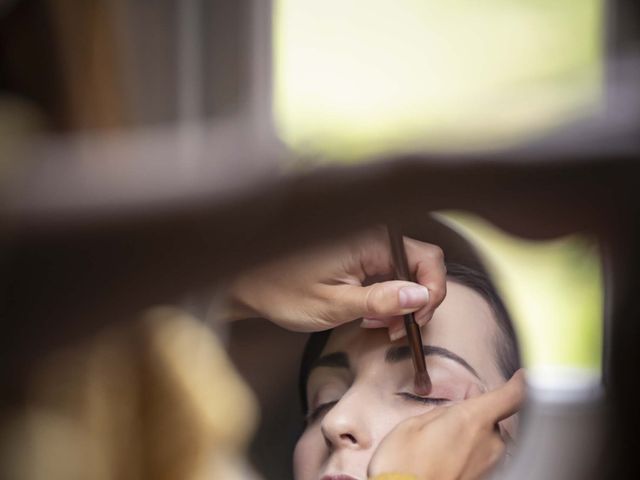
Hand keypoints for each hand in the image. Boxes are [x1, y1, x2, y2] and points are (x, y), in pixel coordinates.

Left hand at [226, 228, 445, 338]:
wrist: (250, 284)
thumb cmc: (284, 292)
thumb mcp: (334, 305)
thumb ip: (380, 300)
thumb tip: (422, 297)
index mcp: (371, 240)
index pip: (427, 258)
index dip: (432, 292)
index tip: (416, 322)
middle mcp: (374, 236)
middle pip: (420, 265)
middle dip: (416, 302)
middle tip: (396, 331)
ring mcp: (367, 245)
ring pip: (406, 273)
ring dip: (402, 304)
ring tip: (380, 328)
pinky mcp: (360, 256)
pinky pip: (388, 274)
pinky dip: (388, 298)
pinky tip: (370, 316)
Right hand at [368, 370, 524, 479]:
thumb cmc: (403, 466)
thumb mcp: (413, 425)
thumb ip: (440, 414)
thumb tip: (451, 414)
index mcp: (472, 419)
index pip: (511, 396)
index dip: (520, 383)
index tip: (522, 376)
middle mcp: (488, 444)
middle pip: (492, 421)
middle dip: (473, 418)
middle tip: (447, 422)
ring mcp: (488, 466)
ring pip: (486, 442)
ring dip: (469, 439)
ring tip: (439, 446)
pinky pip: (479, 461)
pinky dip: (465, 457)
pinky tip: (443, 461)